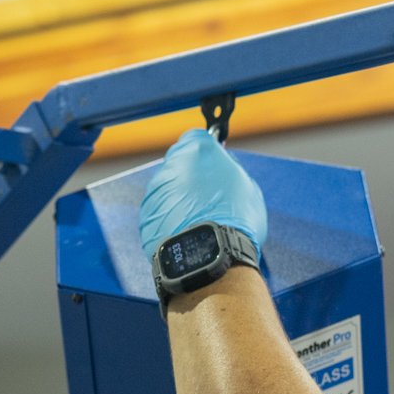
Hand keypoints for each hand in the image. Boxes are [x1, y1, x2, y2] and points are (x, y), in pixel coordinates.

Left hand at [138, 128, 267, 260]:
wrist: (210, 256)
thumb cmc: (236, 221)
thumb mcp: (247, 187)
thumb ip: (229, 169)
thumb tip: (223, 166)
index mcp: (198, 150)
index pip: (197, 138)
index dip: (206, 151)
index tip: (213, 161)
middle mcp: (172, 164)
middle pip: (180, 163)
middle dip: (191, 176)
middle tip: (210, 197)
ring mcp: (155, 190)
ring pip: (168, 188)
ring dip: (180, 199)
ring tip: (200, 220)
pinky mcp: (146, 215)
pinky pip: (159, 212)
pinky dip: (169, 219)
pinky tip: (186, 232)